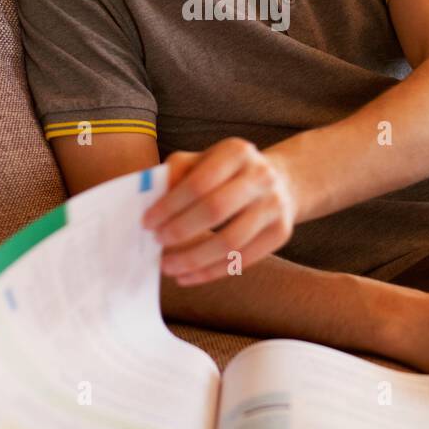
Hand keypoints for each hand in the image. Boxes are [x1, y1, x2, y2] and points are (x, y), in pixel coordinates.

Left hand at [141, 138, 299, 286]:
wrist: (279, 181)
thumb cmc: (227, 173)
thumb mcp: (202, 161)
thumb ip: (176, 174)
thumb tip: (151, 200)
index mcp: (236, 152)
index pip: (198, 182)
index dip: (170, 205)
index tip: (147, 222)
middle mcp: (261, 176)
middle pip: (215, 210)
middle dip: (181, 231)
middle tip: (157, 244)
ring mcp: (274, 205)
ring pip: (230, 242)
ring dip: (194, 259)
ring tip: (169, 266)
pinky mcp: (281, 232)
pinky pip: (243, 259)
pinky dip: (212, 272)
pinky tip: (189, 275)